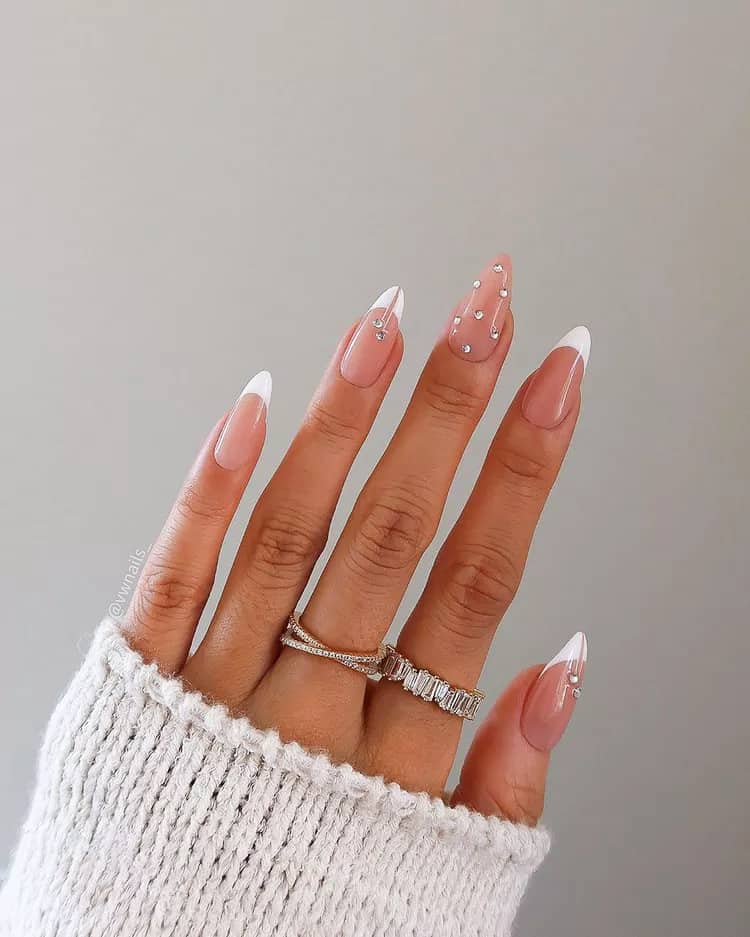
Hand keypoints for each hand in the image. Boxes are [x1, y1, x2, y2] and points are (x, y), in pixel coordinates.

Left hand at [122, 254, 588, 825]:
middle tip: (484, 305)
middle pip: (391, 537)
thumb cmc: (312, 921)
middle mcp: (307, 714)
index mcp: (398, 764)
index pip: (479, 581)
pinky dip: (213, 490)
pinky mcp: (137, 688)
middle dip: (447, 409)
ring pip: (290, 537)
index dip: (525, 467)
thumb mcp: (441, 881)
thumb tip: (568, 661)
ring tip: (383, 323)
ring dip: (342, 420)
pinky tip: (254, 407)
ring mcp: (214, 694)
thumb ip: (510, 776)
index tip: (557, 372)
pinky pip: (171, 579)